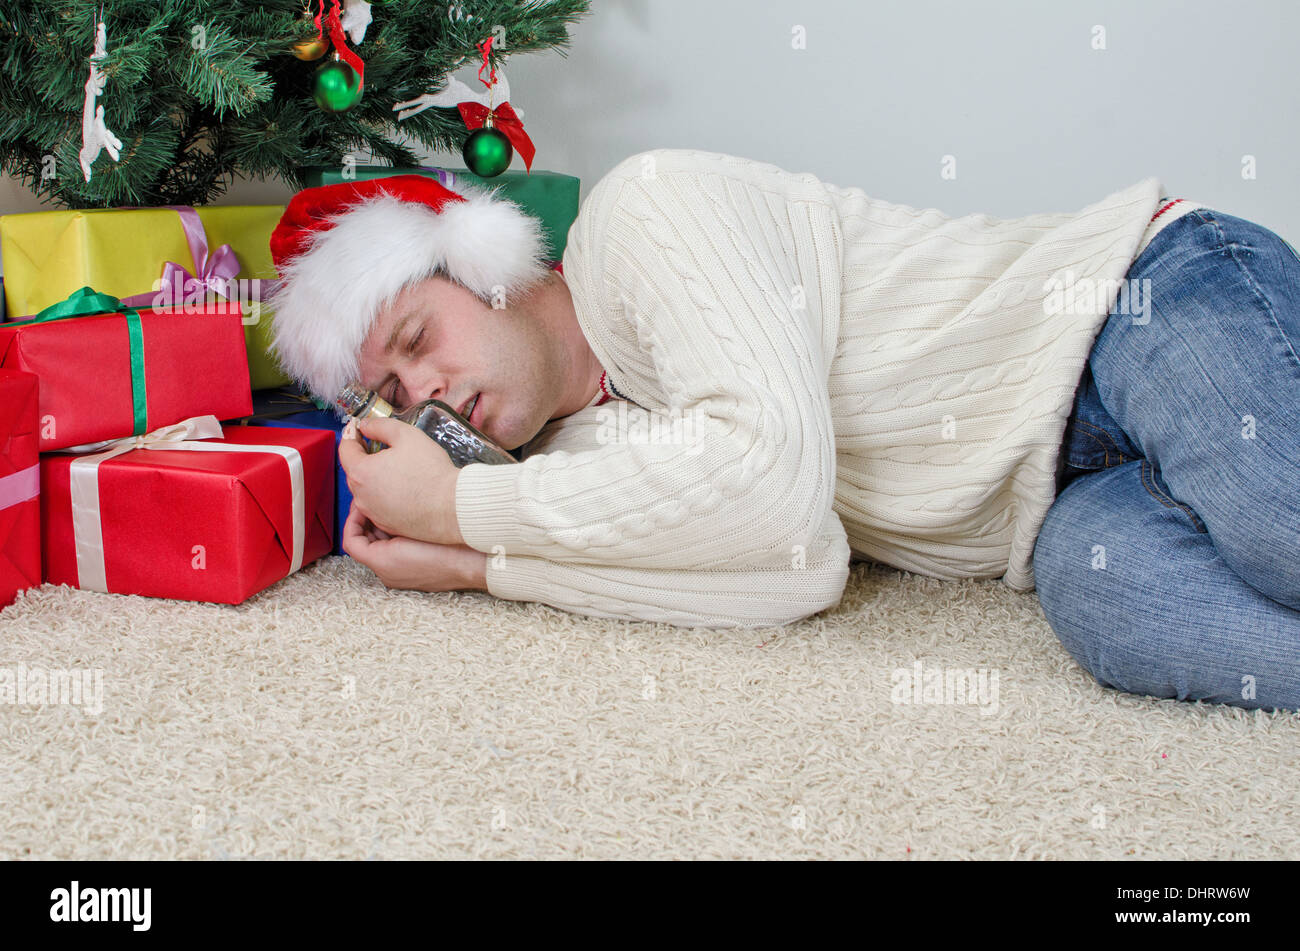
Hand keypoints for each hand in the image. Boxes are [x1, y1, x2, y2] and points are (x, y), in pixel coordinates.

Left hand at [337, 415, 463, 545]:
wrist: (451, 508)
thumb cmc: (431, 472)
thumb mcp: (406, 435)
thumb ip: (380, 426)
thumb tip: (366, 426)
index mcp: (361, 472)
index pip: (345, 448)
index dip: (351, 434)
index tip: (359, 429)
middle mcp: (361, 496)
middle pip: (354, 470)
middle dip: (364, 456)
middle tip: (382, 446)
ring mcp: (373, 513)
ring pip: (366, 488)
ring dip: (375, 476)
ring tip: (398, 468)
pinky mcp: (386, 524)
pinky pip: (379, 504)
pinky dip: (386, 494)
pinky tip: (405, 488)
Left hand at [341, 502, 486, 591]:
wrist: (477, 561)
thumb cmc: (443, 553)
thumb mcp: (402, 537)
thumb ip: (379, 524)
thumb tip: (366, 508)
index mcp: (382, 565)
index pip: (352, 540)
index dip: (353, 518)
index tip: (362, 501)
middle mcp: (391, 571)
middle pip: (369, 539)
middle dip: (370, 518)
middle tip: (376, 497)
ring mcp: (406, 570)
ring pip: (385, 540)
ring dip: (386, 523)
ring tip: (395, 504)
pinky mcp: (421, 566)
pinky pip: (402, 546)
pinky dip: (402, 531)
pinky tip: (412, 516)